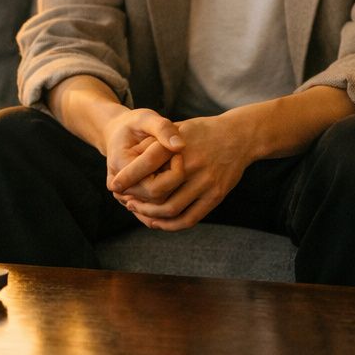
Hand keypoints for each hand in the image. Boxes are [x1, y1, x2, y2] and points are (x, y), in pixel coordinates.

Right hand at [103, 107, 183, 196]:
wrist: (119, 135)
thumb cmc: (134, 125)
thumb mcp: (146, 118)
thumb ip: (163, 128)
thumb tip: (181, 146)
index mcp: (119, 166)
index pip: (154, 181)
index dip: (174, 165)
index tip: (180, 148)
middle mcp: (119, 187)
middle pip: (158, 196)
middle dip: (173, 177)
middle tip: (178, 156)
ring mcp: (125, 197)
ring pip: (160, 204)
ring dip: (172, 185)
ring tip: (172, 163)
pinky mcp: (134, 202)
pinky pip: (157, 207)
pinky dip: (170, 195)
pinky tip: (176, 177)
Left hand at [118, 113, 254, 230]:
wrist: (240, 135)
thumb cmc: (203, 132)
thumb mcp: (179, 129)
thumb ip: (156, 143)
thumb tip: (128, 159)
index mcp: (177, 145)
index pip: (145, 166)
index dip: (128, 179)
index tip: (114, 186)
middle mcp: (191, 164)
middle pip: (156, 192)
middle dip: (137, 201)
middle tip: (127, 202)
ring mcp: (206, 181)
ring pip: (171, 209)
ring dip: (151, 216)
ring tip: (140, 213)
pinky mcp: (216, 194)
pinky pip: (190, 218)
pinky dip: (171, 225)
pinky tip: (159, 223)